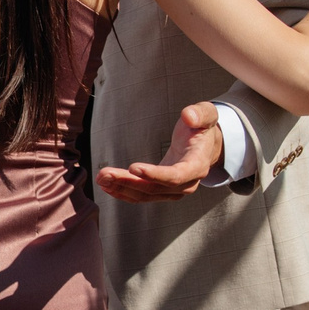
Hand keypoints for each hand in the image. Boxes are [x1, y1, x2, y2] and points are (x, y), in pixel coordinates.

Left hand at [97, 101, 221, 202]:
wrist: (204, 145)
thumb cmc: (202, 128)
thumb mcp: (207, 114)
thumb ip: (200, 114)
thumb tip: (188, 116)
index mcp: (197, 166)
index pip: (175, 176)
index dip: (154, 174)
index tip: (132, 167)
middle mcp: (186, 184)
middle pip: (154, 188)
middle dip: (128, 182)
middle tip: (104, 173)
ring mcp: (174, 191)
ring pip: (145, 194)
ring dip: (121, 188)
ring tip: (101, 178)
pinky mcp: (162, 191)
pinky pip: (142, 196)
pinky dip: (123, 192)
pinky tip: (107, 185)